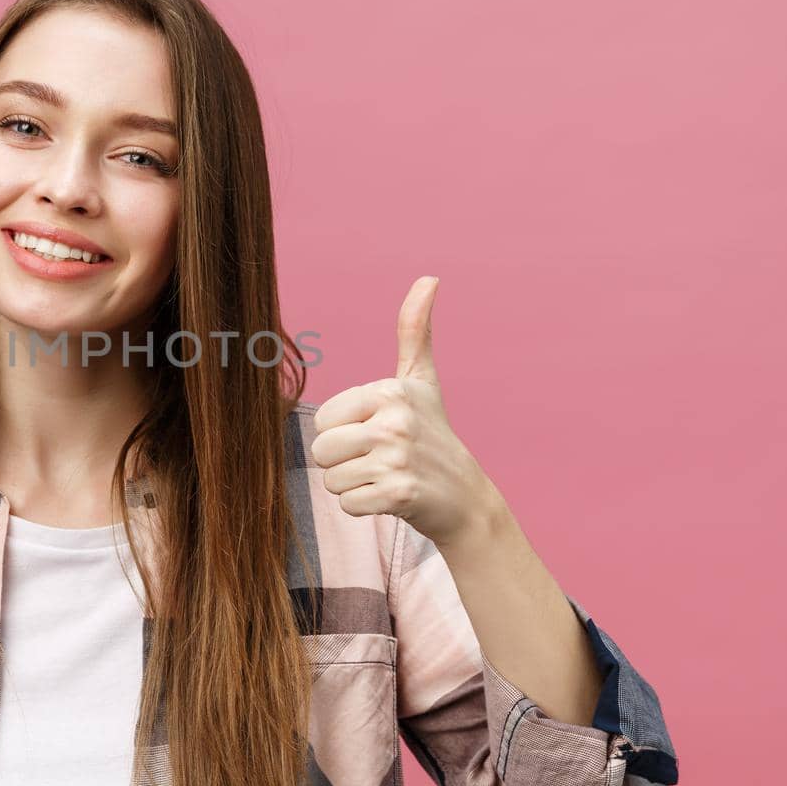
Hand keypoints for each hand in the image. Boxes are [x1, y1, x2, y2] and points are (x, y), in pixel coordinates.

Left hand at [309, 275, 500, 548]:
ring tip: (384, 477)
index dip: (341, 432)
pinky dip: (363, 507)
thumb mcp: (422, 380)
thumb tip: (429, 278)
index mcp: (389, 392)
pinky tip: (390, 498)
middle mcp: (394, 422)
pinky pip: (347, 504)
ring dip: (353, 485)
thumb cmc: (434, 434)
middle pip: (321, 450)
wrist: (465, 496)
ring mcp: (397, 459)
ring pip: (332, 480)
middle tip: (378, 460)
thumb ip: (415, 330)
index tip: (374, 434)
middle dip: (343, 462)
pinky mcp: (398, 494)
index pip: (322, 421)